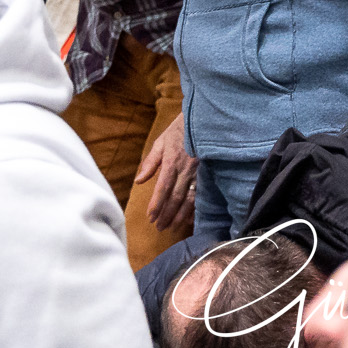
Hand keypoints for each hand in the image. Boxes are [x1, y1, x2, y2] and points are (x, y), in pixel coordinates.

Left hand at [138, 114, 198, 232]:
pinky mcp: (208, 174)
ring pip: (190, 199)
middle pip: (176, 197)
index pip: (163, 187)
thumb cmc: (179, 131)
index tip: (150, 217)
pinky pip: (201, 195)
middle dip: (166, 214)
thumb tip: (139, 181)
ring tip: (171, 227)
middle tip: (159, 228)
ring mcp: (199, 173)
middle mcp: (186, 170)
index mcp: (173, 161)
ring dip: (180, 216)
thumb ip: (151, 162)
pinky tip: (189, 219)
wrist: (204, 120)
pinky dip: (195, 209)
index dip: (157, 203)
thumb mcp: (161, 142)